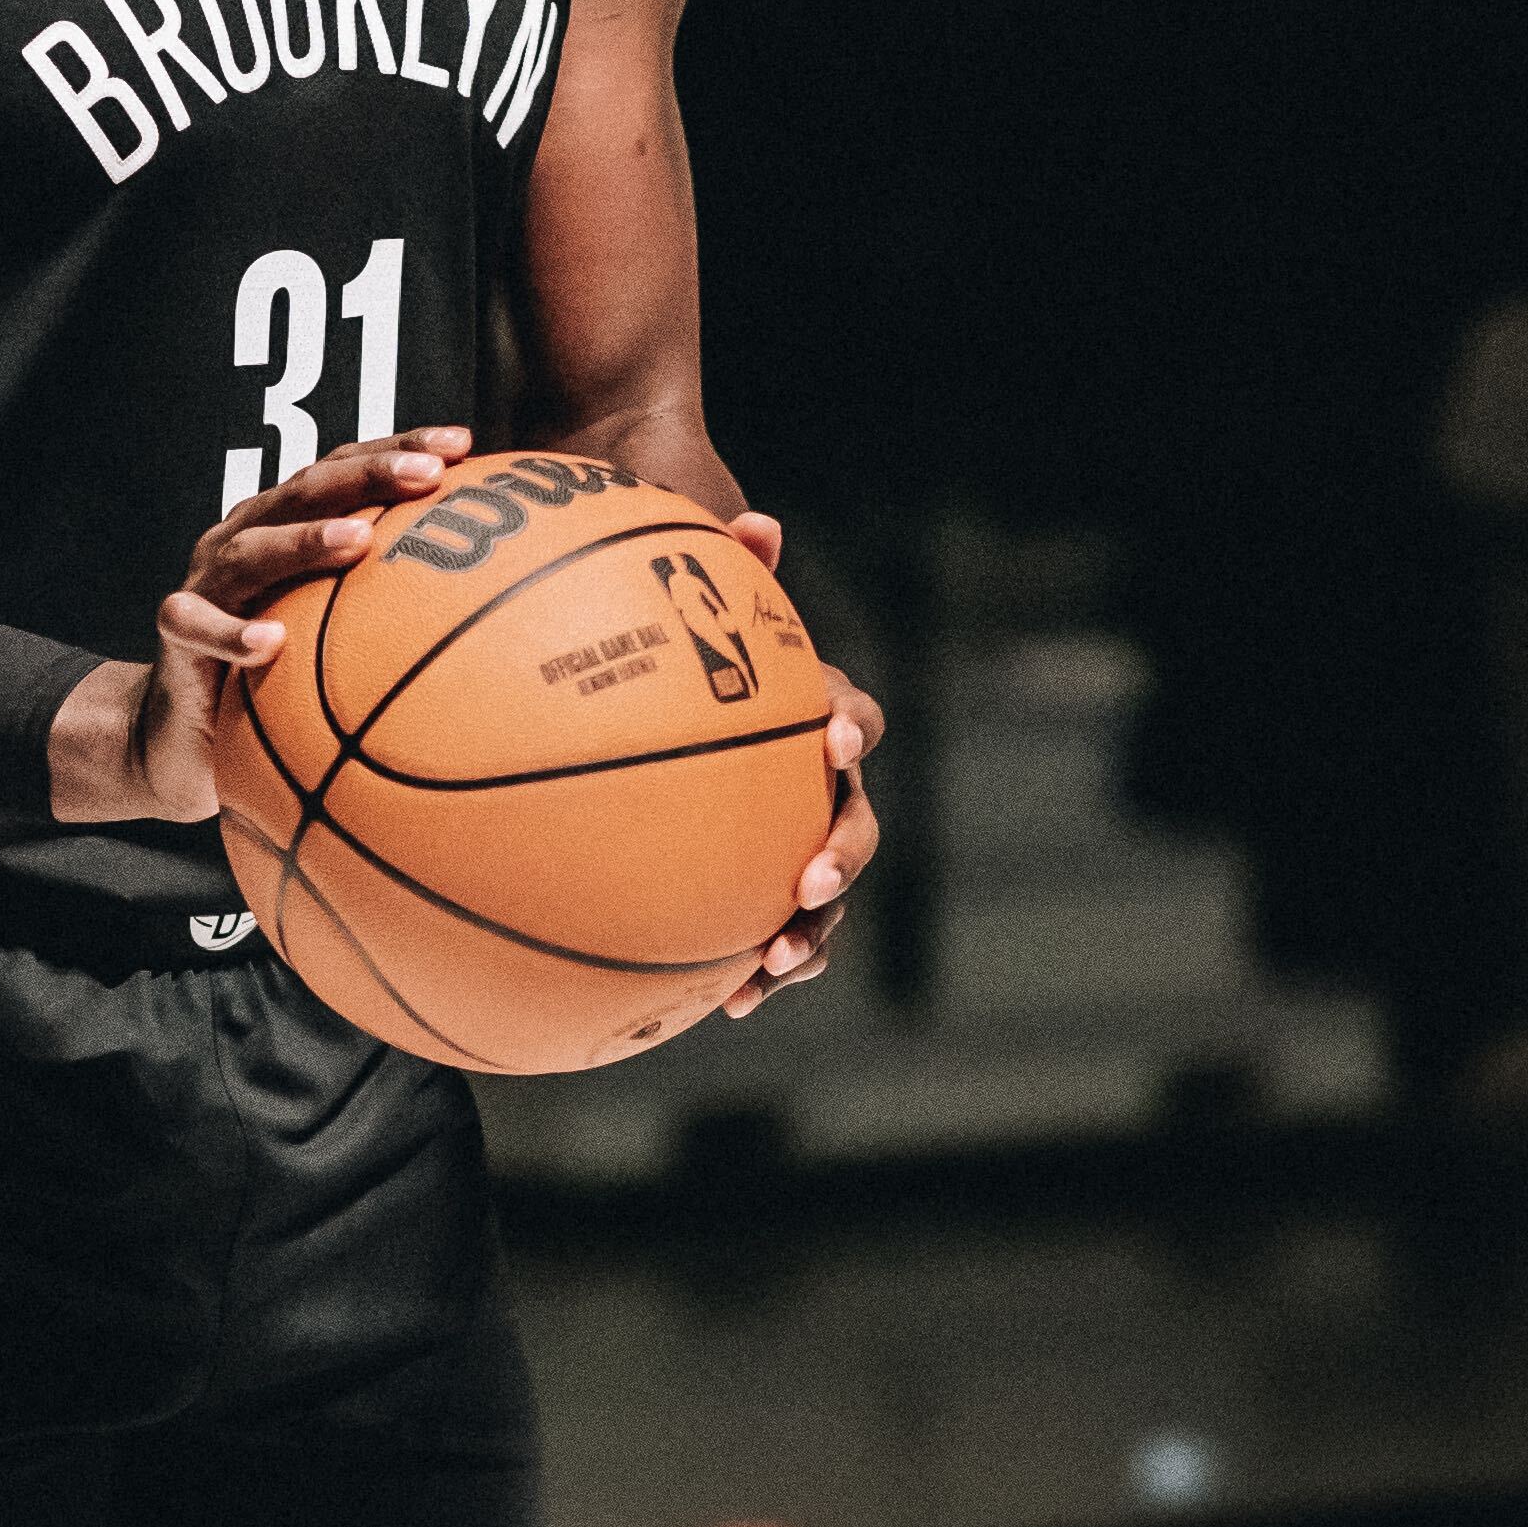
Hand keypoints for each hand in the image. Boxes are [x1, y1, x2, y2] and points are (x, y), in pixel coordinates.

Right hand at [48, 428, 475, 823]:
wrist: (183, 737)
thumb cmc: (277, 680)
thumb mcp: (339, 639)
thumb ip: (394, 612)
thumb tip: (502, 610)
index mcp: (287, 524)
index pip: (346, 468)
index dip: (399, 446)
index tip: (463, 444)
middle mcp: (245, 536)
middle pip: (306, 489)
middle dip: (367, 473)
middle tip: (426, 474)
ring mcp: (207, 581)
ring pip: (252, 549)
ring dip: (305, 541)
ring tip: (358, 541)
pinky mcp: (178, 632)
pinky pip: (197, 626)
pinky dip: (232, 633)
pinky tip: (270, 644)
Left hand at [713, 510, 884, 1019]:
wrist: (673, 668)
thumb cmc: (686, 623)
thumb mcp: (695, 586)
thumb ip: (723, 558)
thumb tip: (759, 522)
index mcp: (813, 710)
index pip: (854, 717)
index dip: (852, 729)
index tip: (833, 741)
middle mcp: (816, 777)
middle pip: (853, 820)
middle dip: (839, 858)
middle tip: (807, 885)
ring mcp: (790, 831)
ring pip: (823, 890)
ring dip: (810, 934)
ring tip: (772, 969)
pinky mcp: (757, 876)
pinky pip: (770, 926)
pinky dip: (757, 964)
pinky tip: (724, 1003)